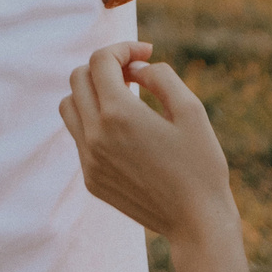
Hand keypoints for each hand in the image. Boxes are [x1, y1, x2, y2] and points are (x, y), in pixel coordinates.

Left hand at [59, 43, 237, 249]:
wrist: (197, 224)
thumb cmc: (201, 165)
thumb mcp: (191, 110)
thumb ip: (160, 77)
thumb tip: (135, 68)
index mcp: (118, 114)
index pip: (100, 61)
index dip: (123, 48)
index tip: (145, 52)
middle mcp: (94, 135)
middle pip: (78, 78)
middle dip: (105, 67)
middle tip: (135, 74)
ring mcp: (88, 159)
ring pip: (69, 107)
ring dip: (91, 93)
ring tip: (124, 99)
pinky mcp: (91, 179)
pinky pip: (79, 137)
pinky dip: (94, 123)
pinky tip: (125, 132)